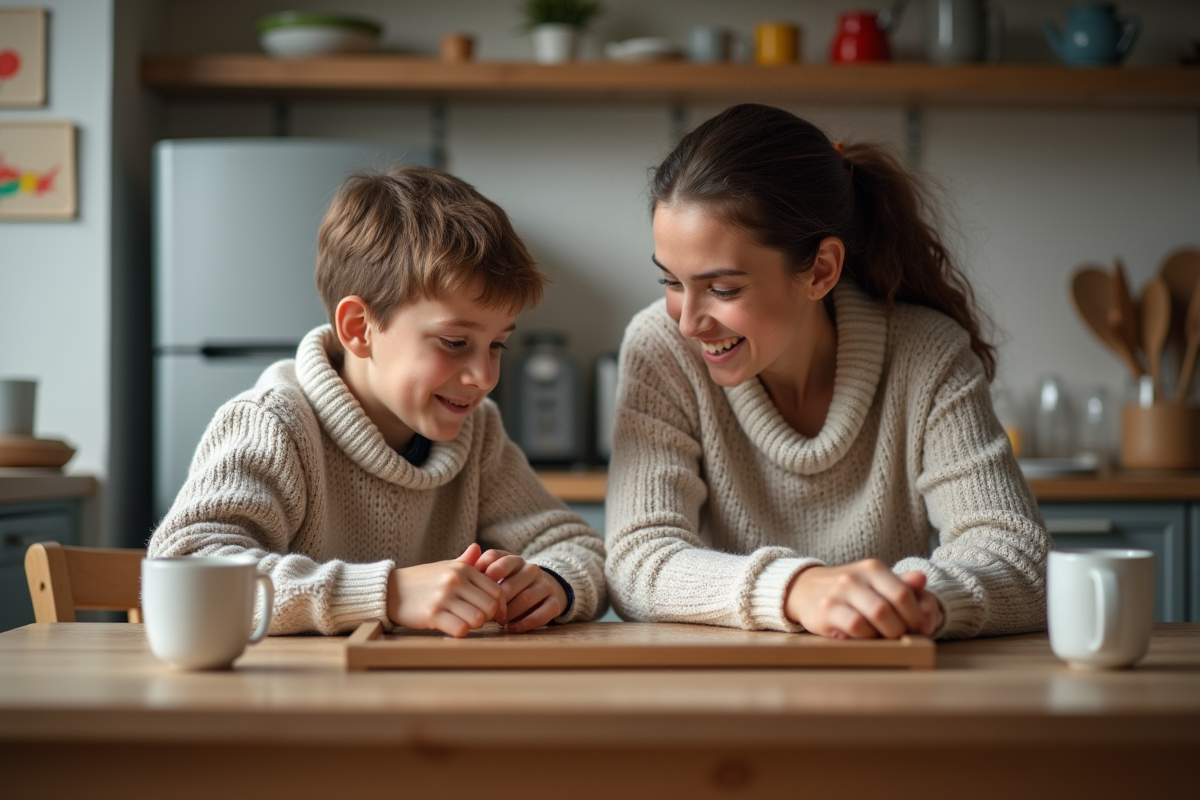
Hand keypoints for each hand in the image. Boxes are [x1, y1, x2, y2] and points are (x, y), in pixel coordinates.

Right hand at [387, 543, 506, 637]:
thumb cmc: (422, 580)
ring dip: (474, 626)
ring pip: (478, 619)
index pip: (496, 590)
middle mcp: (455, 580)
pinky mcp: (432, 614)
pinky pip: (460, 629)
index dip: (500, 606)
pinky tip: (452, 628)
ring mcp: (443, 597)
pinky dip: (460, 632)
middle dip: (488, 618)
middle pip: (490, 606)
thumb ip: (465, 561)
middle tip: (478, 621)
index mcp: (463, 569)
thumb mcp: (444, 567)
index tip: (496, 615)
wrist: (390, 590)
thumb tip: (478, 548)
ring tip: (464, 623)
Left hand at [474, 549, 568, 633]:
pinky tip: (512, 628)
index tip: (477, 586)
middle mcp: (531, 569)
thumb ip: (479, 570)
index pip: (498, 558)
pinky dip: (526, 622)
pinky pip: (543, 612)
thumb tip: (462, 568)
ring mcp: (544, 585)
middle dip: (498, 599)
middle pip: (513, 582)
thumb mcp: (494, 575)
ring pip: (527, 597)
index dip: (487, 572)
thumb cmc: (508, 584)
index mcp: (513, 560)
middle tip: (485, 612)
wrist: (541, 591)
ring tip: (498, 622)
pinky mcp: (554, 601)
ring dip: (510, 612)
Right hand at [784, 559, 936, 639]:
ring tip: (883, 637)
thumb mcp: (874, 584)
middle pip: (895, 604)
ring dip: (887, 633)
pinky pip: (856, 626)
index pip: (905, 593)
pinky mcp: (826, 609)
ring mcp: (840, 592)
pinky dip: (866, 636)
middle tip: (902, 636)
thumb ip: (901, 585)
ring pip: (878, 614)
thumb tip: (922, 581)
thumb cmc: (848, 591)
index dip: (917, 616)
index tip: (917, 629)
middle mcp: (856, 576)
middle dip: (904, 627)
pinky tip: (863, 637)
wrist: (804, 589)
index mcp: (873, 568)